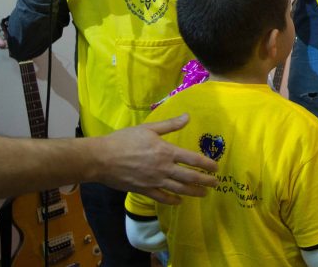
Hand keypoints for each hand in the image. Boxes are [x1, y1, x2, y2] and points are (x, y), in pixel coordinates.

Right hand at [96, 114, 218, 204]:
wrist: (102, 158)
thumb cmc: (124, 140)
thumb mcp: (148, 128)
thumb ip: (170, 125)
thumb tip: (187, 117)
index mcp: (166, 151)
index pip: (192, 159)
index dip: (206, 164)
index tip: (216, 168)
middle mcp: (164, 168)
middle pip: (190, 177)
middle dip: (205, 181)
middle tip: (215, 183)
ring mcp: (155, 181)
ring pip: (179, 189)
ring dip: (193, 192)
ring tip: (203, 193)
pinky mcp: (145, 190)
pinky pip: (163, 197)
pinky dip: (173, 200)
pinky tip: (179, 201)